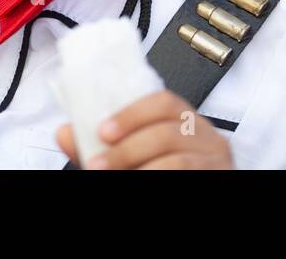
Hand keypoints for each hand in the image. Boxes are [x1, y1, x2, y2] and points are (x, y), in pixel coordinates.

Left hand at [55, 89, 234, 169]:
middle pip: (166, 132)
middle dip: (126, 150)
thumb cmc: (162, 167)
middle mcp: (204, 134)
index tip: (102, 130)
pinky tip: (141, 180)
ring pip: (177, 160)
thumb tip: (64, 132)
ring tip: (114, 176)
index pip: (162, 101)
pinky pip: (189, 176)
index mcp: (182, 118)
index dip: (130, 114)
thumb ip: (99, 146)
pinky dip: (159, 177)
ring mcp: (215, 158)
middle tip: (98, 165)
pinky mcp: (220, 176)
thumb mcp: (132, 155)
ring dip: (140, 169)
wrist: (188, 183)